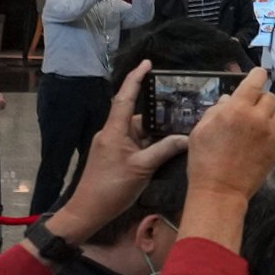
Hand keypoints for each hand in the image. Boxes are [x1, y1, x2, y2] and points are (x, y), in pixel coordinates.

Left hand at [46, 76, 191, 246]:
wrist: (88, 212)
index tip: (147, 63)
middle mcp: (112, 133)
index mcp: (114, 131)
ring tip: (180, 128)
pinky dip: (150, 144)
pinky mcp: (115, 158)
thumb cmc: (111, 188)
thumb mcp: (142, 169)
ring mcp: (112, 146)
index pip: (125, 98)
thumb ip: (164, 150)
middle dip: (158, 112)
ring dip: (156, 132)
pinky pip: (136, 144)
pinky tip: (166, 147)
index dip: (135, 79)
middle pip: (137, 116)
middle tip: (182, 107)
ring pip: (138, 132)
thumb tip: (187, 137)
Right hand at [187, 70, 274, 198]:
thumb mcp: (200, 130)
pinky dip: (269, 129)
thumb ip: (216, 110)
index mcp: (236, 109)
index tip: (258, 73)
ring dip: (267, 113)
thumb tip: (228, 100)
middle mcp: (257, 118)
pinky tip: (257, 138)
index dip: (257, 75)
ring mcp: (270, 133)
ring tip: (253, 123)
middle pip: (269, 96)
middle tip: (250, 106)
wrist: (221, 190)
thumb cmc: (204, 160)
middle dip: (260, 97)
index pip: (255, 82)